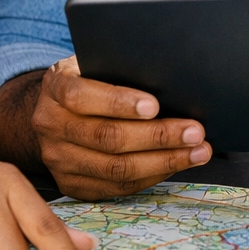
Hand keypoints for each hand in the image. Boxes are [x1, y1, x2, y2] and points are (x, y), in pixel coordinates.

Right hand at [31, 56, 211, 199]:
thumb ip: (122, 69)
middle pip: (107, 137)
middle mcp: (50, 124)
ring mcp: (57, 158)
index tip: (155, 105)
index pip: (82, 96)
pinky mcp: (70, 183)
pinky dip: (152, 177)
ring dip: (164, 161)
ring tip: (198, 152)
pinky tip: (176, 164)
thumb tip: (171, 80)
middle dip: (157, 136)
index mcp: (55, 87)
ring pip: (115, 168)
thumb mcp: (98, 63)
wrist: (59, 109)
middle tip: (194, 132)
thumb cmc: (92, 79)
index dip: (119, 102)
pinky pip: (116, 187)